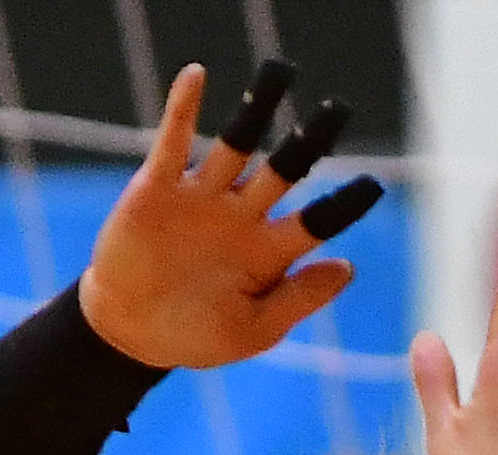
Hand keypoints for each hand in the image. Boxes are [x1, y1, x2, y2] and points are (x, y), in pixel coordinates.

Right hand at [78, 60, 382, 372]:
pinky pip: (174, 142)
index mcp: (267, 252)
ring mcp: (201, 199)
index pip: (316, 221)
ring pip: (236, 144)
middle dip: (311, 139)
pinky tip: (197, 76)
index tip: (372, 186)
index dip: (344, 204)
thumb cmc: (191, 338)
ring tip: (280, 73)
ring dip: (258, 109)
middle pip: (284, 168)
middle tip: (338, 110)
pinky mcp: (158, 189)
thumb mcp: (250, 331)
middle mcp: (240, 216)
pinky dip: (183, 109)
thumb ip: (297, 299)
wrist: (125, 334)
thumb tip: (347, 267)